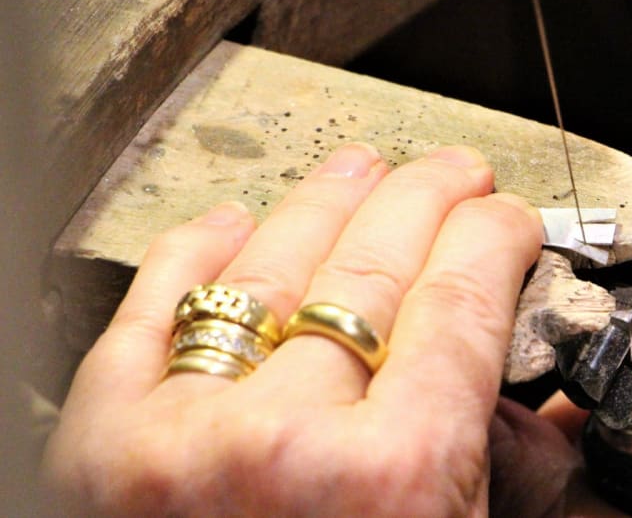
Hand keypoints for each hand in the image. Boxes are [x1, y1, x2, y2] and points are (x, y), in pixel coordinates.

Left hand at [42, 143, 543, 515]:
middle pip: (376, 263)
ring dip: (326, 200)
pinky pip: (154, 309)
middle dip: (429, 197)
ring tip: (360, 171)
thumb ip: (480, 465)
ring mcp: (178, 436)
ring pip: (270, 263)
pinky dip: (197, 253)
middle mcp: (281, 446)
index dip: (495, 237)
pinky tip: (233, 224)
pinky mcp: (98, 442)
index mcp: (392, 487)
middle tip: (453, 173)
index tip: (507, 218)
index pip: (462, 299)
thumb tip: (494, 375)